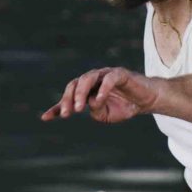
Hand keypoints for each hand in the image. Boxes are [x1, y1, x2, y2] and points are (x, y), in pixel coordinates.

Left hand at [40, 66, 159, 123]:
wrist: (146, 101)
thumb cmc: (124, 107)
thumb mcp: (105, 115)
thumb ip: (95, 111)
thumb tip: (89, 103)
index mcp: (87, 91)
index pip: (68, 97)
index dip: (56, 107)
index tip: (45, 118)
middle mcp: (93, 80)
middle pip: (74, 84)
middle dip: (68, 99)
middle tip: (66, 114)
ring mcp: (105, 75)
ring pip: (87, 79)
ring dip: (81, 93)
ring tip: (80, 108)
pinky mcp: (119, 74)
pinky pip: (108, 79)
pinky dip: (103, 89)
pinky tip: (99, 100)